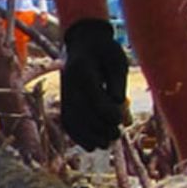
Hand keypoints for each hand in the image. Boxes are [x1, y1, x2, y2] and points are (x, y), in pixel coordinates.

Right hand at [58, 18, 128, 149]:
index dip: (108, 112)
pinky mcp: (66, 99)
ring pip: (72, 119)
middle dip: (99, 127)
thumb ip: (118, 82)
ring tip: (105, 143)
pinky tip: (91, 146)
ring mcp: (65, 91)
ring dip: (88, 136)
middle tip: (116, 135)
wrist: (84, 41)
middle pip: (81, 111)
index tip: (121, 121)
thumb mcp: (117, 60)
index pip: (93, 96)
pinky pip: (67, 120)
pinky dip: (78, 136)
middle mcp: (70, 82)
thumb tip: (119, 103)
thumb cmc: (105, 50)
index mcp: (82, 68)